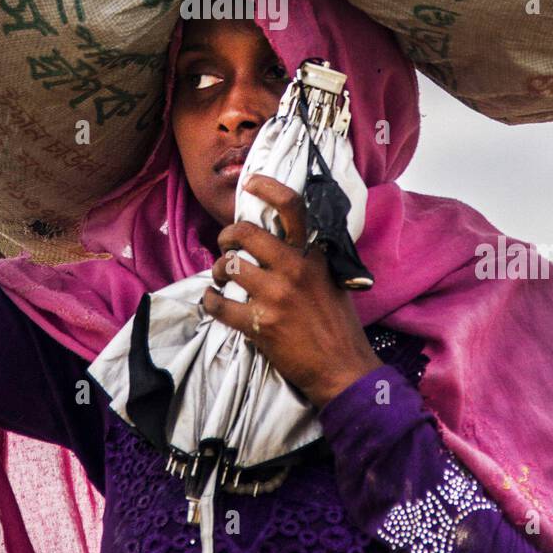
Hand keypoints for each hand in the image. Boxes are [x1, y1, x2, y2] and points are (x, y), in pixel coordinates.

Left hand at [205, 173, 381, 409]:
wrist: (342, 368)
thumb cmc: (337, 324)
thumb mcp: (331, 280)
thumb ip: (309, 258)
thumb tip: (283, 238)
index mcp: (313, 256)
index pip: (292, 207)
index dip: (267, 188)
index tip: (250, 183)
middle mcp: (294, 269)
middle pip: (246, 233)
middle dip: (227, 236)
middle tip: (226, 244)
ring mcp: (275, 297)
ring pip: (229, 266)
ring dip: (219, 270)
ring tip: (222, 278)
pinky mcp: (259, 324)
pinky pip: (220, 304)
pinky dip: (211, 302)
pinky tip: (214, 302)